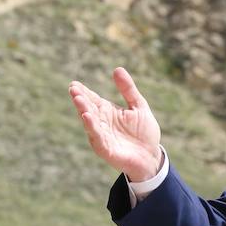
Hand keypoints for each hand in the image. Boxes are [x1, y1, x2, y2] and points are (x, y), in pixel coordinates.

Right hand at [69, 67, 162, 182]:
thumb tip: (117, 69)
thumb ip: (128, 90)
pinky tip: (87, 117)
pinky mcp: (106, 149)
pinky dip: (92, 127)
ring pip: (90, 122)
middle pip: (89, 109)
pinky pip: (97, 137)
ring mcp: (102, 136)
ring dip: (84, 111)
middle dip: (81, 100)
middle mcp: (101, 123)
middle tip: (73, 89)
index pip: (93, 100)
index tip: (74, 84)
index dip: (84, 92)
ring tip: (79, 100)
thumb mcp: (138, 106)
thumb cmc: (144, 132)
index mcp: (108, 112)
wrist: (151, 156)